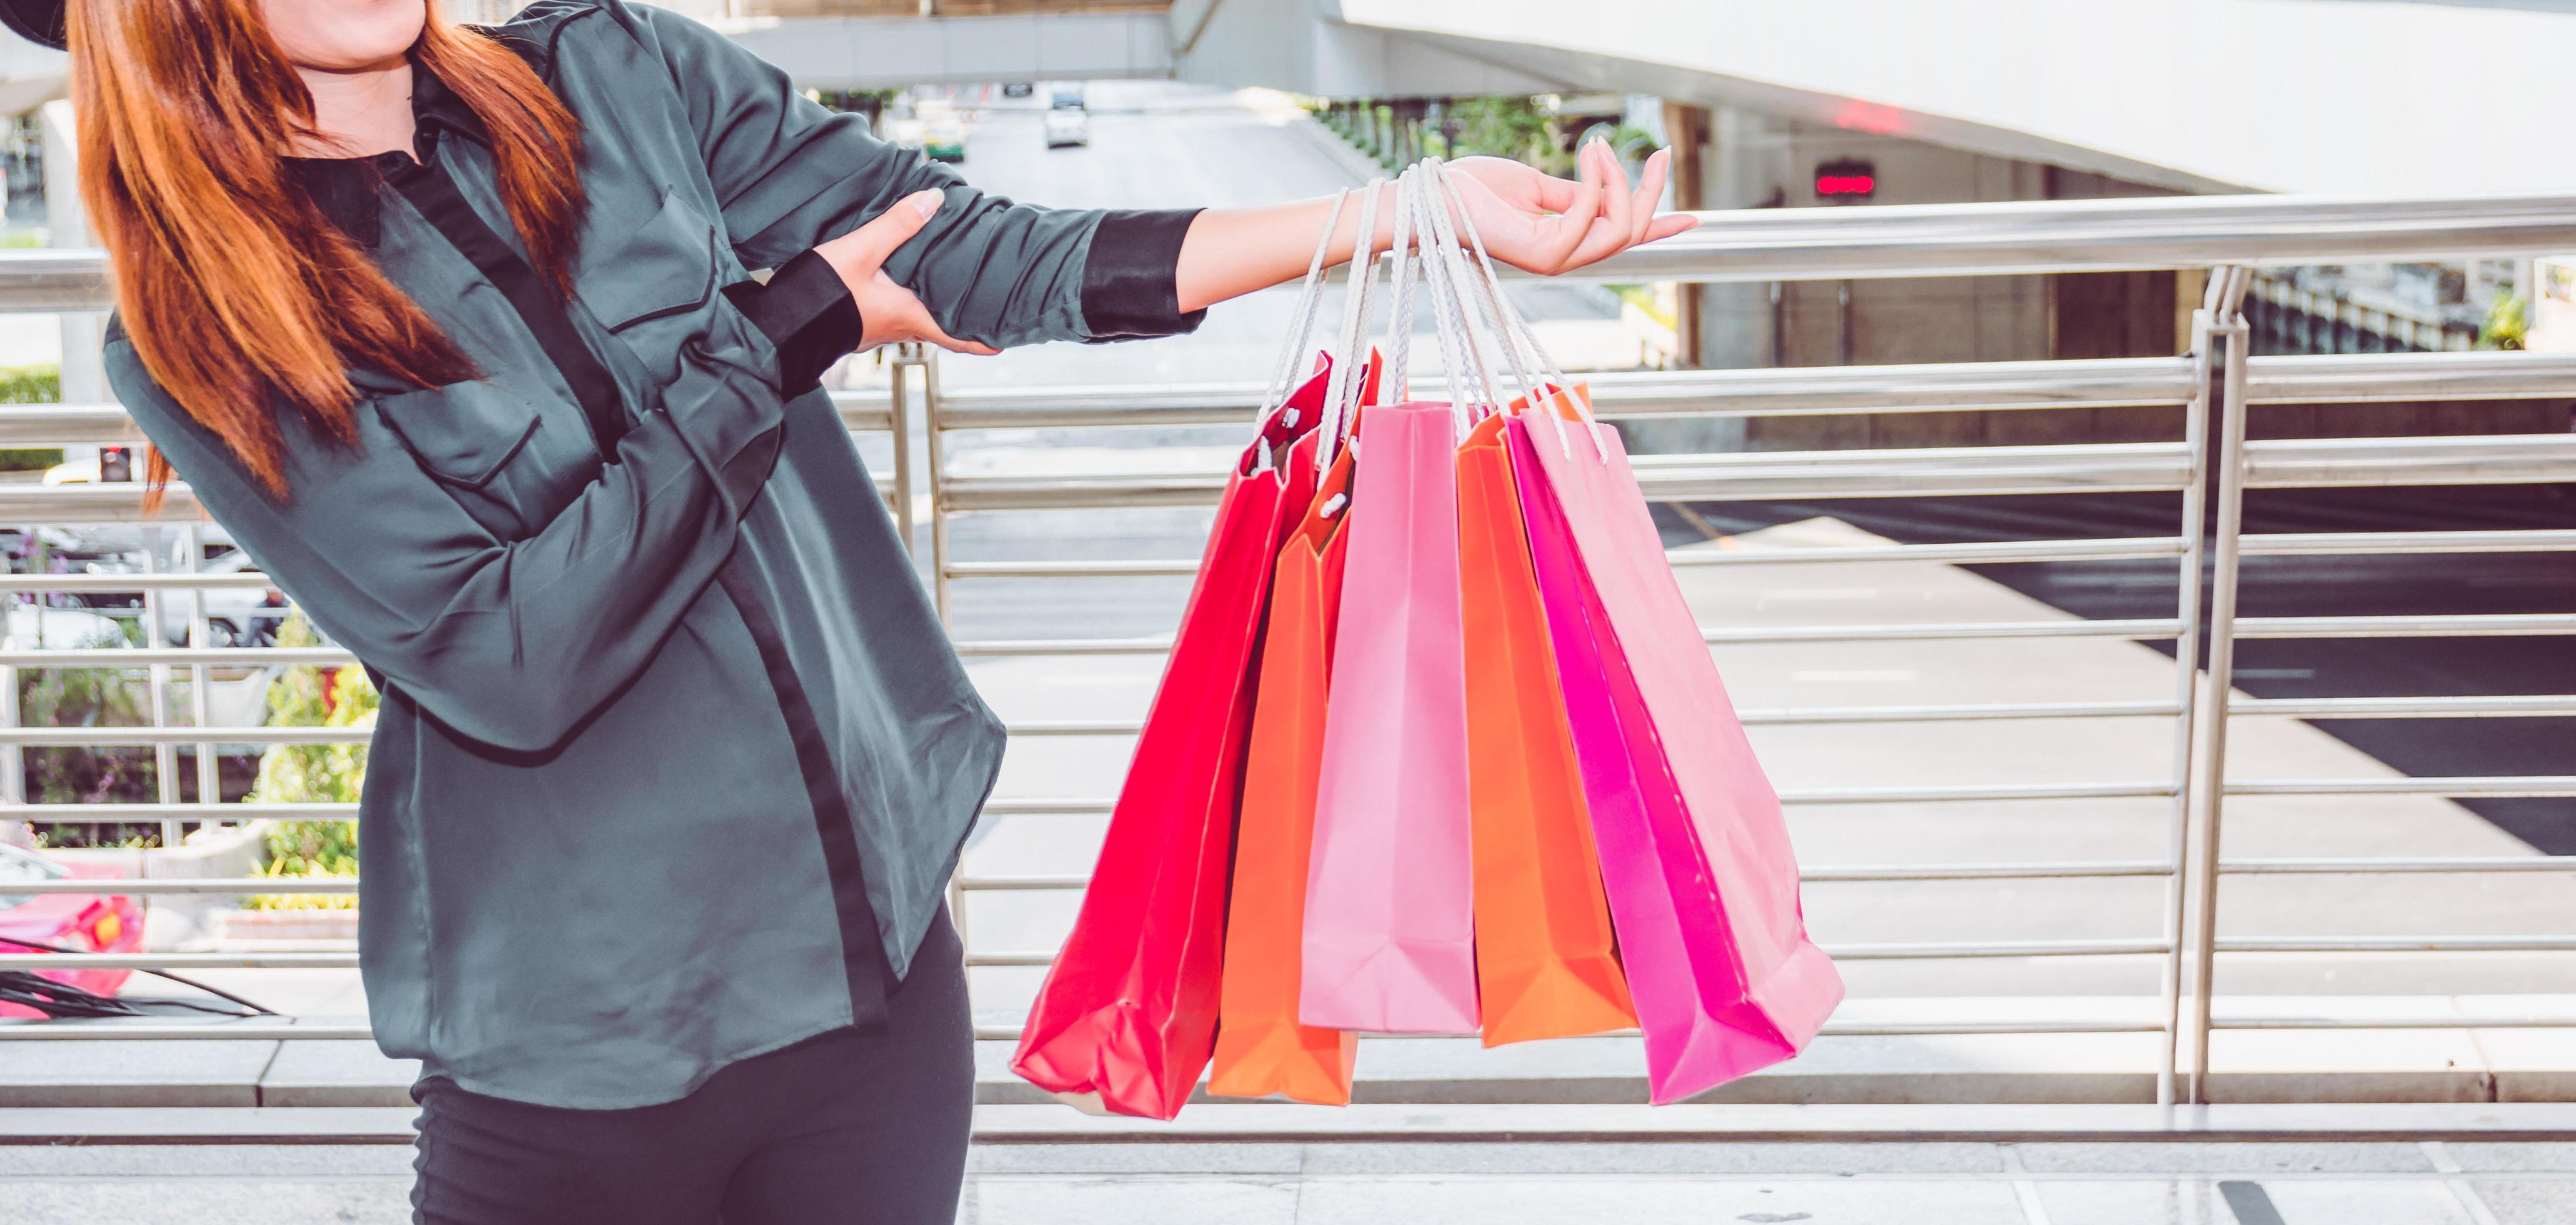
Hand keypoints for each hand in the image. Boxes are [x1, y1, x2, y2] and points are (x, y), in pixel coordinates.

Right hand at [812, 189, 998, 355]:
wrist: (783, 322)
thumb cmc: (822, 296)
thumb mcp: (862, 250)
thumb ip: (898, 225)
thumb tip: (934, 200)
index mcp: (911, 317)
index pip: (959, 337)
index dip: (985, 338)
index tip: (1007, 336)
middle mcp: (900, 327)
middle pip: (943, 325)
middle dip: (964, 312)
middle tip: (984, 297)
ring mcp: (880, 327)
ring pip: (919, 317)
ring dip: (936, 303)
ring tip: (949, 280)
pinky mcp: (862, 321)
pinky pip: (896, 311)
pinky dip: (910, 298)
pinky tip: (903, 278)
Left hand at [1443, 143, 1696, 275]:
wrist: (1435, 197)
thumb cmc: (1476, 191)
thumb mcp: (1537, 186)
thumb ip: (1576, 192)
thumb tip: (1607, 184)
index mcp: (1566, 242)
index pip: (1624, 238)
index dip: (1661, 227)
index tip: (1694, 218)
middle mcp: (1565, 257)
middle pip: (1632, 233)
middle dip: (1651, 192)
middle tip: (1658, 153)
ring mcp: (1556, 260)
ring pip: (1621, 229)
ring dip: (1621, 182)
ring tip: (1601, 146)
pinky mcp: (1545, 253)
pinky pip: (1592, 216)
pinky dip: (1598, 183)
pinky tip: (1591, 154)